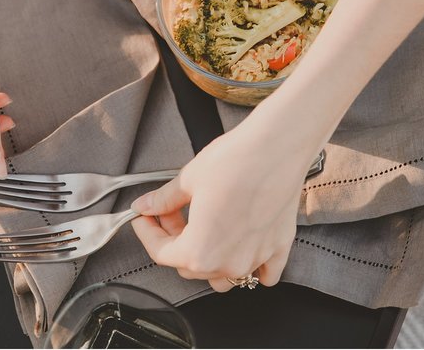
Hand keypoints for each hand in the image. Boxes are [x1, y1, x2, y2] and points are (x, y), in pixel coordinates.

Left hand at [130, 123, 312, 291]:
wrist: (277, 146)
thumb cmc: (235, 161)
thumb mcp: (188, 179)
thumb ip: (164, 200)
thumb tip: (146, 205)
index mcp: (199, 251)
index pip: (161, 253)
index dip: (147, 232)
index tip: (144, 218)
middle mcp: (229, 263)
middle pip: (191, 266)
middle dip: (175, 238)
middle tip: (171, 210)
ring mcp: (256, 259)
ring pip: (224, 275)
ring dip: (209, 257)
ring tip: (203, 225)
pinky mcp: (279, 248)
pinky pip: (263, 273)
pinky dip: (251, 266)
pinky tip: (241, 245)